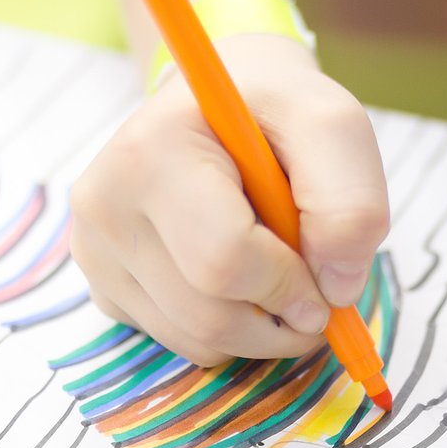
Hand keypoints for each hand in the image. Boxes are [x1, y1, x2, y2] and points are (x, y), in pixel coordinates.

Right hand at [70, 34, 388, 365]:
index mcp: (151, 151)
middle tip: (316, 298)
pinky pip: (181, 342)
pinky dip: (228, 329)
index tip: (327, 282)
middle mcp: (104, 204)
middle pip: (208, 316)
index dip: (290, 287)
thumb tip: (338, 290)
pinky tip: (237, 276)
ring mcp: (95, 251)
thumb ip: (351, 202)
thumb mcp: (332, 126)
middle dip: (281, 322)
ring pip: (196, 340)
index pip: (223, 260)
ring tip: (279, 274)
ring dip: (260, 331)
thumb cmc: (274, 113)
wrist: (216, 105)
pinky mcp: (104, 285)